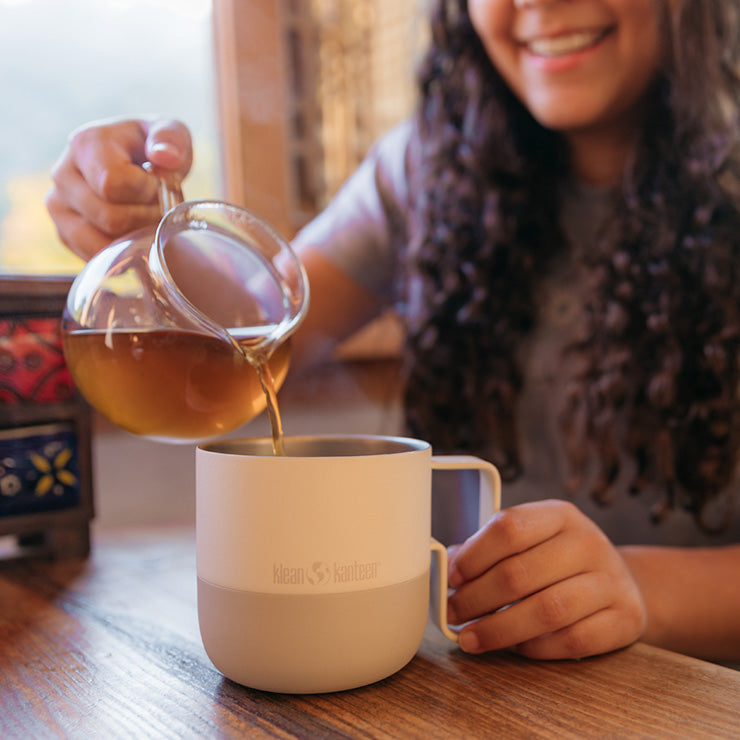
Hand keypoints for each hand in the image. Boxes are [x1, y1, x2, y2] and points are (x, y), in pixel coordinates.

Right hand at [45, 117, 192, 260]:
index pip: (113, 184)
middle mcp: (63, 175)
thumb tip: (165, 158)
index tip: (159, 185)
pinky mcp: (64, 234)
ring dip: (137, 238)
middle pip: (111, 218)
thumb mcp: (170, 132)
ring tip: (148, 219)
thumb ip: (171, 138)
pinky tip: (136, 233)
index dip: (147, 192)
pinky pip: (98, 258)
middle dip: (147, 218)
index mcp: (86, 144)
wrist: (134, 162)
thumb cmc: (154, 148)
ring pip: (103, 243)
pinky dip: (124, 252)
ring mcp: (59, 207)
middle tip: (160, 207)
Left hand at [447, 499, 645, 658]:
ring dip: (499, 629)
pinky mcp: (625, 618)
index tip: (451, 578)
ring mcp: (611, 581)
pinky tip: (514, 647)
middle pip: (520, 572)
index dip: (473, 555)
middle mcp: (588, 542)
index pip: (509, 527)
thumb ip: (491, 550)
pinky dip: (536, 648)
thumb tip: (447, 566)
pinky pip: (572, 640)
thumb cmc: (561, 562)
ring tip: (470, 637)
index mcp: (559, 515)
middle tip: (453, 614)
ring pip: (547, 610)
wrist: (623, 582)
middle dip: (477, 598)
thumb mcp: (531, 541)